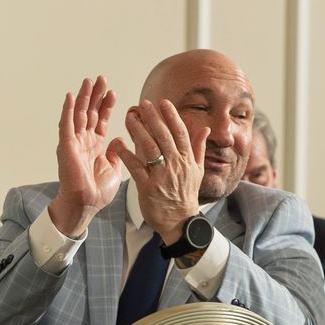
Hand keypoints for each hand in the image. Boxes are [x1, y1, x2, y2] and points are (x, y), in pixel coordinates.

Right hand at [49, 76, 122, 237]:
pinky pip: (66, 125)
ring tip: (88, 81)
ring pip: (78, 114)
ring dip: (83, 97)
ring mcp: (74, 143)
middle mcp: (83, 141)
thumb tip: (120, 139)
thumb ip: (116, 152)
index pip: (101, 120)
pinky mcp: (66, 147)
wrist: (86, 205)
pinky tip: (70, 97)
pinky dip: (67, 110)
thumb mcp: (114, 168)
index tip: (113, 92)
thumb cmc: (97, 192)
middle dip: (95, 95)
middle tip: (101, 78)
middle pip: (90, 112)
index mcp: (95, 145)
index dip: (107, 106)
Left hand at [116, 98, 204, 244]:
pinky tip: (118, 143)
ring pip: (150, 148)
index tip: (162, 102)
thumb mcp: (197, 171)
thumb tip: (206, 129)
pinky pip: (136, 167)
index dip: (171, 116)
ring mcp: (162, 176)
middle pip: (164, 136)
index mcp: (187, 159)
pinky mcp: (148, 188)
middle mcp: (175, 165)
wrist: (180, 222)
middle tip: (143, 103)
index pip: (180, 133)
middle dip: (153, 118)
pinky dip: (126, 154)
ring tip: (129, 116)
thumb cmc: (186, 195)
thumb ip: (199, 148)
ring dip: (139, 130)